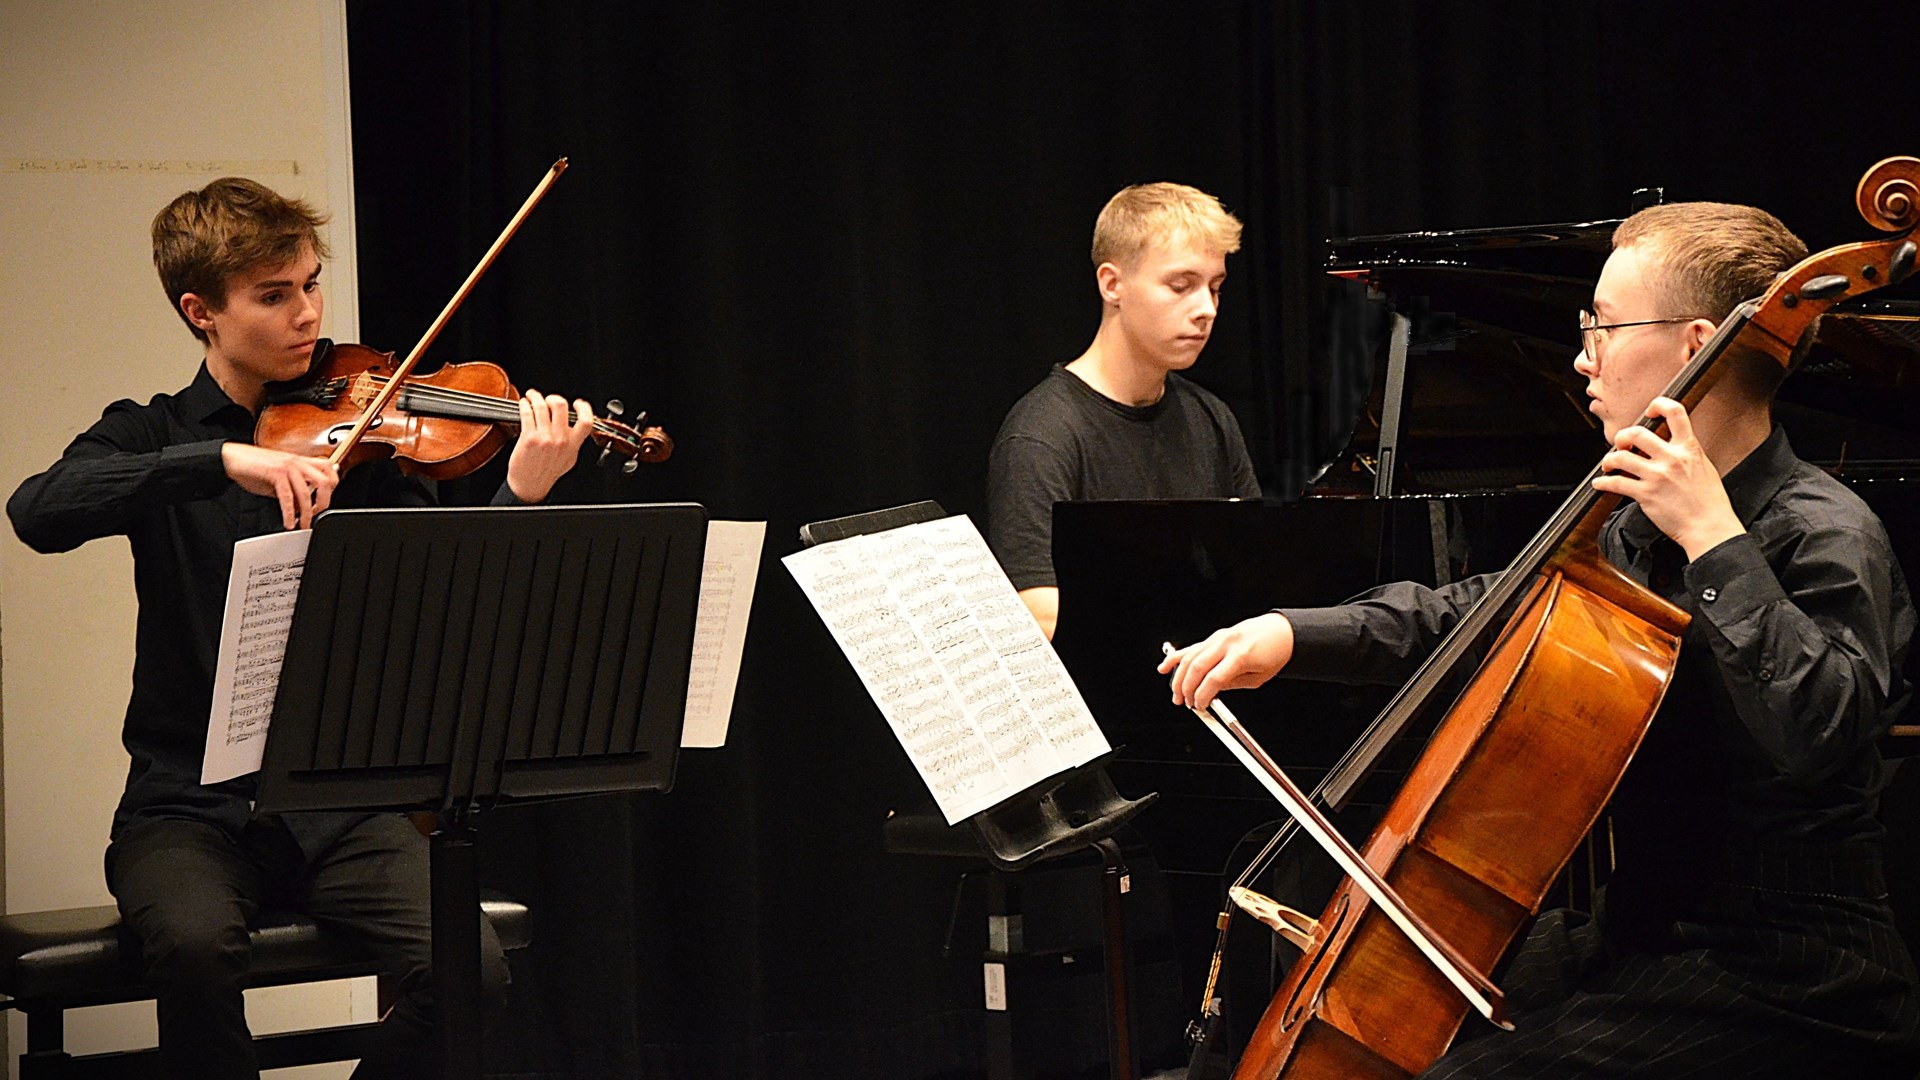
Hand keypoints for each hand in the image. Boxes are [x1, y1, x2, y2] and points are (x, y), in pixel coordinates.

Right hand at [222, 443, 339, 529]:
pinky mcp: (275, 472)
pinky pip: (287, 496)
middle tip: (316, 517)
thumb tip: (304, 507)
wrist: (231, 458)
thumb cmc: (255, 467)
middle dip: (324, 503)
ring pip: (307, 492)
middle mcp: (298, 461)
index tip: (323, 503)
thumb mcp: (280, 478)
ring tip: (303, 525)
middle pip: (325, 482)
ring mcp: (287, 466)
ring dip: (307, 513)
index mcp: (301, 461)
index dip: (332, 488)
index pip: (329, 470)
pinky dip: (290, 513)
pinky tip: (289, 522)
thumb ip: (294, 489)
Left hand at [507, 390, 594, 502]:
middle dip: (553, 398)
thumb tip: (574, 426)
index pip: (586, 421)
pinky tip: (524, 404)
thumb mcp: (569, 459)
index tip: (577, 403)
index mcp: (573, 445)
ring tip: (532, 396)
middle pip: (561, 406)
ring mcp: (544, 438)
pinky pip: (527, 413)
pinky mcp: (528, 437)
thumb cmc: (546, 473)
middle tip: (548, 399)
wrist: (529, 486)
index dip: (584, 407)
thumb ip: (573, 442)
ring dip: (535, 397)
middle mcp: (560, 440)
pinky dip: (525, 404)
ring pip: (542, 406)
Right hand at [1156, 612, 1294, 711]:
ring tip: (1175, 693)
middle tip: (1185, 702)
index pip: (1214, 679)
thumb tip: (1212, 692)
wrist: (1283, 632)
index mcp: (1240, 655)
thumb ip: (1233, 684)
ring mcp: (1219, 637)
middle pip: (1197, 667)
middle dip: (1186, 688)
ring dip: (1178, 676)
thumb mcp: (1259, 677)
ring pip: (1190, 656)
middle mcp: (1227, 643)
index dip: (1203, 695)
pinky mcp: (1216, 636)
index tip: (1200, 706)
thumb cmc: (1276, 652)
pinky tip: (1166, 666)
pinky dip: (1176, 656)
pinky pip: (1192, 647)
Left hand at [1591, 397, 1743, 559]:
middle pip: (1637, 433)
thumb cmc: (1710, 502)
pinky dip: (1603, 483)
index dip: (1658, 405)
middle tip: (1620, 445)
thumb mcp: (1704, 467)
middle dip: (1622, 437)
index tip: (1650, 411)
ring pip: (1620, 457)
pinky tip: (1601, 484)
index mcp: (1689, 448)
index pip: (1675, 412)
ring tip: (1608, 465)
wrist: (1710, 527)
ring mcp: (1657, 476)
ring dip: (1608, 460)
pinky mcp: (1646, 494)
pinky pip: (1615, 483)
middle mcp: (1672, 459)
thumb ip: (1686, 453)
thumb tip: (1670, 445)